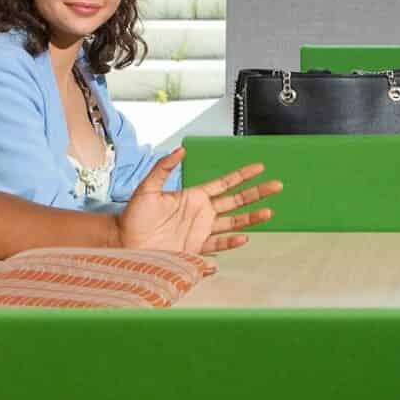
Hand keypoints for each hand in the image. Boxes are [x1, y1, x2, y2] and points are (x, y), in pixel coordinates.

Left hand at [117, 150, 281, 255]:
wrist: (124, 242)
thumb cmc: (132, 216)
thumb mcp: (147, 188)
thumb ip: (164, 168)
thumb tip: (180, 150)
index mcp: (193, 196)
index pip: (224, 184)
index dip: (242, 176)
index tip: (259, 167)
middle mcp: (201, 213)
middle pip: (236, 201)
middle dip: (257, 193)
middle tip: (276, 186)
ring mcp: (200, 231)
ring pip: (233, 222)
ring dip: (251, 218)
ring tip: (269, 212)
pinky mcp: (194, 249)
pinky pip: (217, 245)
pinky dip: (231, 242)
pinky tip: (244, 238)